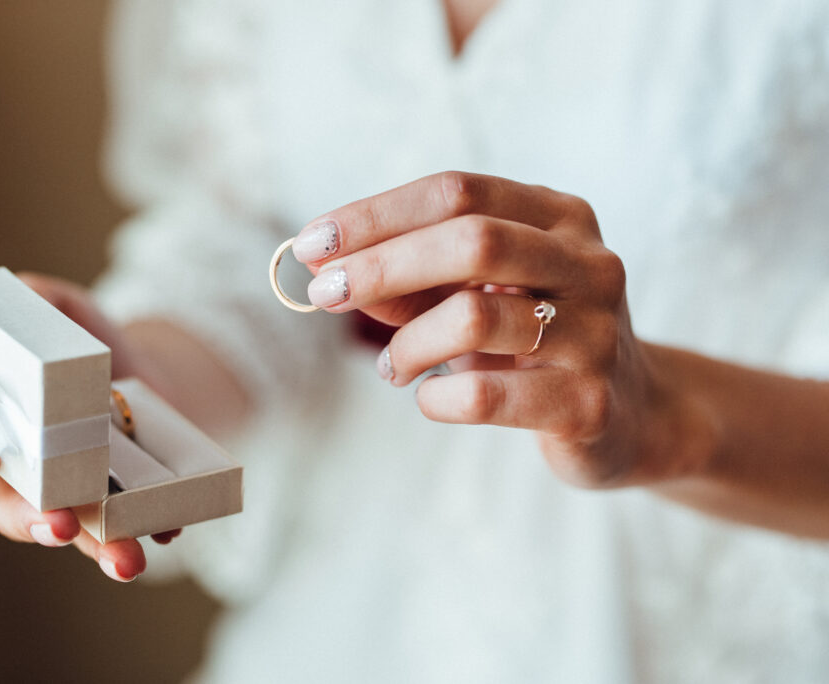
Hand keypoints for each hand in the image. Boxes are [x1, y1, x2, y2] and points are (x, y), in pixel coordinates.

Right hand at [0, 273, 179, 581]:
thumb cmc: (77, 341)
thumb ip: (36, 299)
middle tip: (58, 522)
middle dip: (31, 521)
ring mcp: (70, 493)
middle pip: (9, 509)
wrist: (140, 372)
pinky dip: (150, 530)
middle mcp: (22, 472)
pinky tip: (169, 530)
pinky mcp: (117, 504)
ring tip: (125, 560)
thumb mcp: (59, 308)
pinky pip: (127, 527)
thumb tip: (27, 295)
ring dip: (95, 548)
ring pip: (70, 531)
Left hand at [293, 172, 700, 487]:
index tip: (312, 243)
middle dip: (381, 264)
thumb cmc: (537, 343)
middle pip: (471, 239)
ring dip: (407, 343)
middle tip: (324, 293)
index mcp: (560, 217)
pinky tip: (429, 398)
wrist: (632, 416)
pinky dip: (436, 397)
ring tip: (391, 366)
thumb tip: (333, 273)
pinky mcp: (590, 403)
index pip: (456, 191)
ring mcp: (596, 334)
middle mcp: (587, 264)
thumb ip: (415, 282)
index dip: (376, 214)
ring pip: (475, 317)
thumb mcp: (480, 295)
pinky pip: (488, 396)